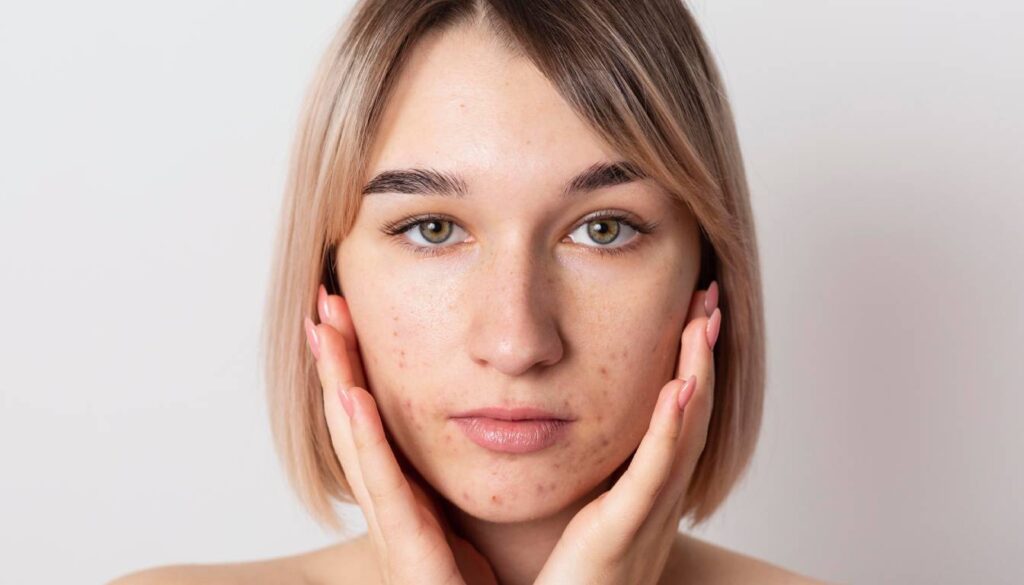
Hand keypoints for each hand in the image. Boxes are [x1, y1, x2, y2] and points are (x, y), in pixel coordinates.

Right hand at [304, 284, 498, 584]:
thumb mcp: (485, 525)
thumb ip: (479, 481)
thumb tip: (499, 426)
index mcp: (417, 503)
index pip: (382, 423)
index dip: (360, 370)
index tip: (347, 315)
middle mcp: (400, 516)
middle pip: (359, 426)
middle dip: (337, 365)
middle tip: (321, 304)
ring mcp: (399, 539)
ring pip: (359, 448)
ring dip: (337, 385)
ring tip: (323, 333)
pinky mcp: (413, 561)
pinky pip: (386, 493)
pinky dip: (364, 441)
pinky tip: (350, 398)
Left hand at [533, 282, 720, 584]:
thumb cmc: (572, 582)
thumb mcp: (591, 518)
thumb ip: (599, 481)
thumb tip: (582, 433)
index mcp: (649, 493)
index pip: (678, 417)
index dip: (691, 364)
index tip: (694, 316)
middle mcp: (659, 502)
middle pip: (693, 415)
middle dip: (703, 355)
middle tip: (710, 302)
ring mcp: (646, 518)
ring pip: (683, 435)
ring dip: (696, 376)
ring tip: (704, 325)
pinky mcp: (622, 534)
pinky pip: (654, 475)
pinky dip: (671, 430)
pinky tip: (679, 391)